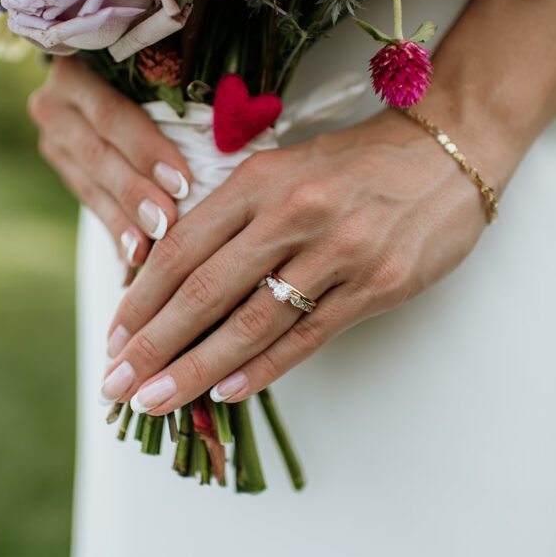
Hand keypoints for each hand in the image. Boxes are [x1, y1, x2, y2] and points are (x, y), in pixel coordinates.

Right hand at [28, 56, 191, 266]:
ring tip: (147, 253)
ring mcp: (54, 139)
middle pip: (97, 155)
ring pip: (89, 187)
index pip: (112, 115)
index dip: (147, 150)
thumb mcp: (163, 73)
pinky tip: (134, 262)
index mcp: (79, 67)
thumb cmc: (160, 71)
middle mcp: (56, 104)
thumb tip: (237, 136)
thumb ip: (182, 98)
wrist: (110, 77)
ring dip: (122, 222)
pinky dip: (117, 232)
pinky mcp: (62, 169)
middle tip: (167, 224)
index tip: (183, 183)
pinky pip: (90, 205)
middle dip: (135, 193)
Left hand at [100, 110, 487, 408]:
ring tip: (156, 401)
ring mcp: (338, 251)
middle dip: (154, 346)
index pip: (182, 248)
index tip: (113, 338)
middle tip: (116, 385)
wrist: (444, 155)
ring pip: (252, 322)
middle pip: (206, 291)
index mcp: (260, 180)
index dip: (141, 299)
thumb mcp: (284, 171)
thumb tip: (174, 281)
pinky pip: (308, 335)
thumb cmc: (353, 166)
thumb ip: (233, 218)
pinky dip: (263, 367)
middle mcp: (293, 213)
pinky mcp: (377, 284)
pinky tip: (226, 392)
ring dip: (197, 369)